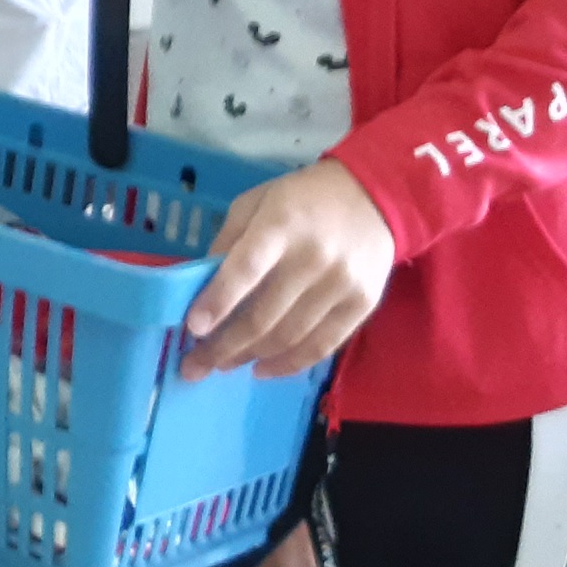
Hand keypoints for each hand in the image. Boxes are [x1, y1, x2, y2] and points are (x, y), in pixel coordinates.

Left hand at [182, 160, 394, 380]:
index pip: (245, 270)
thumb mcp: (255, 203)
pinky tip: (262, 369)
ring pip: (289, 336)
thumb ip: (228, 241)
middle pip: (263, 315)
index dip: (218, 301)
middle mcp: (313, 258)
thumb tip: (200, 287)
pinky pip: (322, 345)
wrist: (373, 197)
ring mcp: (341, 284)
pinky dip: (289, 364)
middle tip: (194, 366)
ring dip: (250, 357)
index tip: (193, 328)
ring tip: (223, 365)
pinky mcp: (363, 304)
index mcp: (280, 226)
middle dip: (223, 346)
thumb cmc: (301, 199)